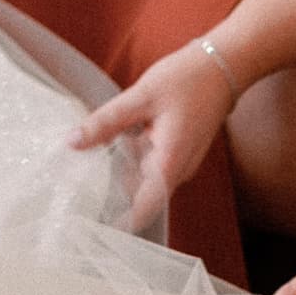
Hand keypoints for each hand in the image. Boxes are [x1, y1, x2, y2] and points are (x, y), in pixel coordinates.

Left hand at [71, 38, 236, 211]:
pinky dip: (131, 162)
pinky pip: (152, 166)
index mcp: (169, 164)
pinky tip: (109, 148)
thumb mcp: (139, 97)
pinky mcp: (179, 151)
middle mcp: (178, 170)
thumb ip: (106, 122)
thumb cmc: (185, 79)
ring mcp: (181, 162)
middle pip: (142, 197)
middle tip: (76, 196)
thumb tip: (72, 143)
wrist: (223, 66)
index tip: (91, 228)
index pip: (143, 209)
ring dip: (120, 179)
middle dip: (112, 199)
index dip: (119, 222)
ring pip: (146, 181)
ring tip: (83, 172)